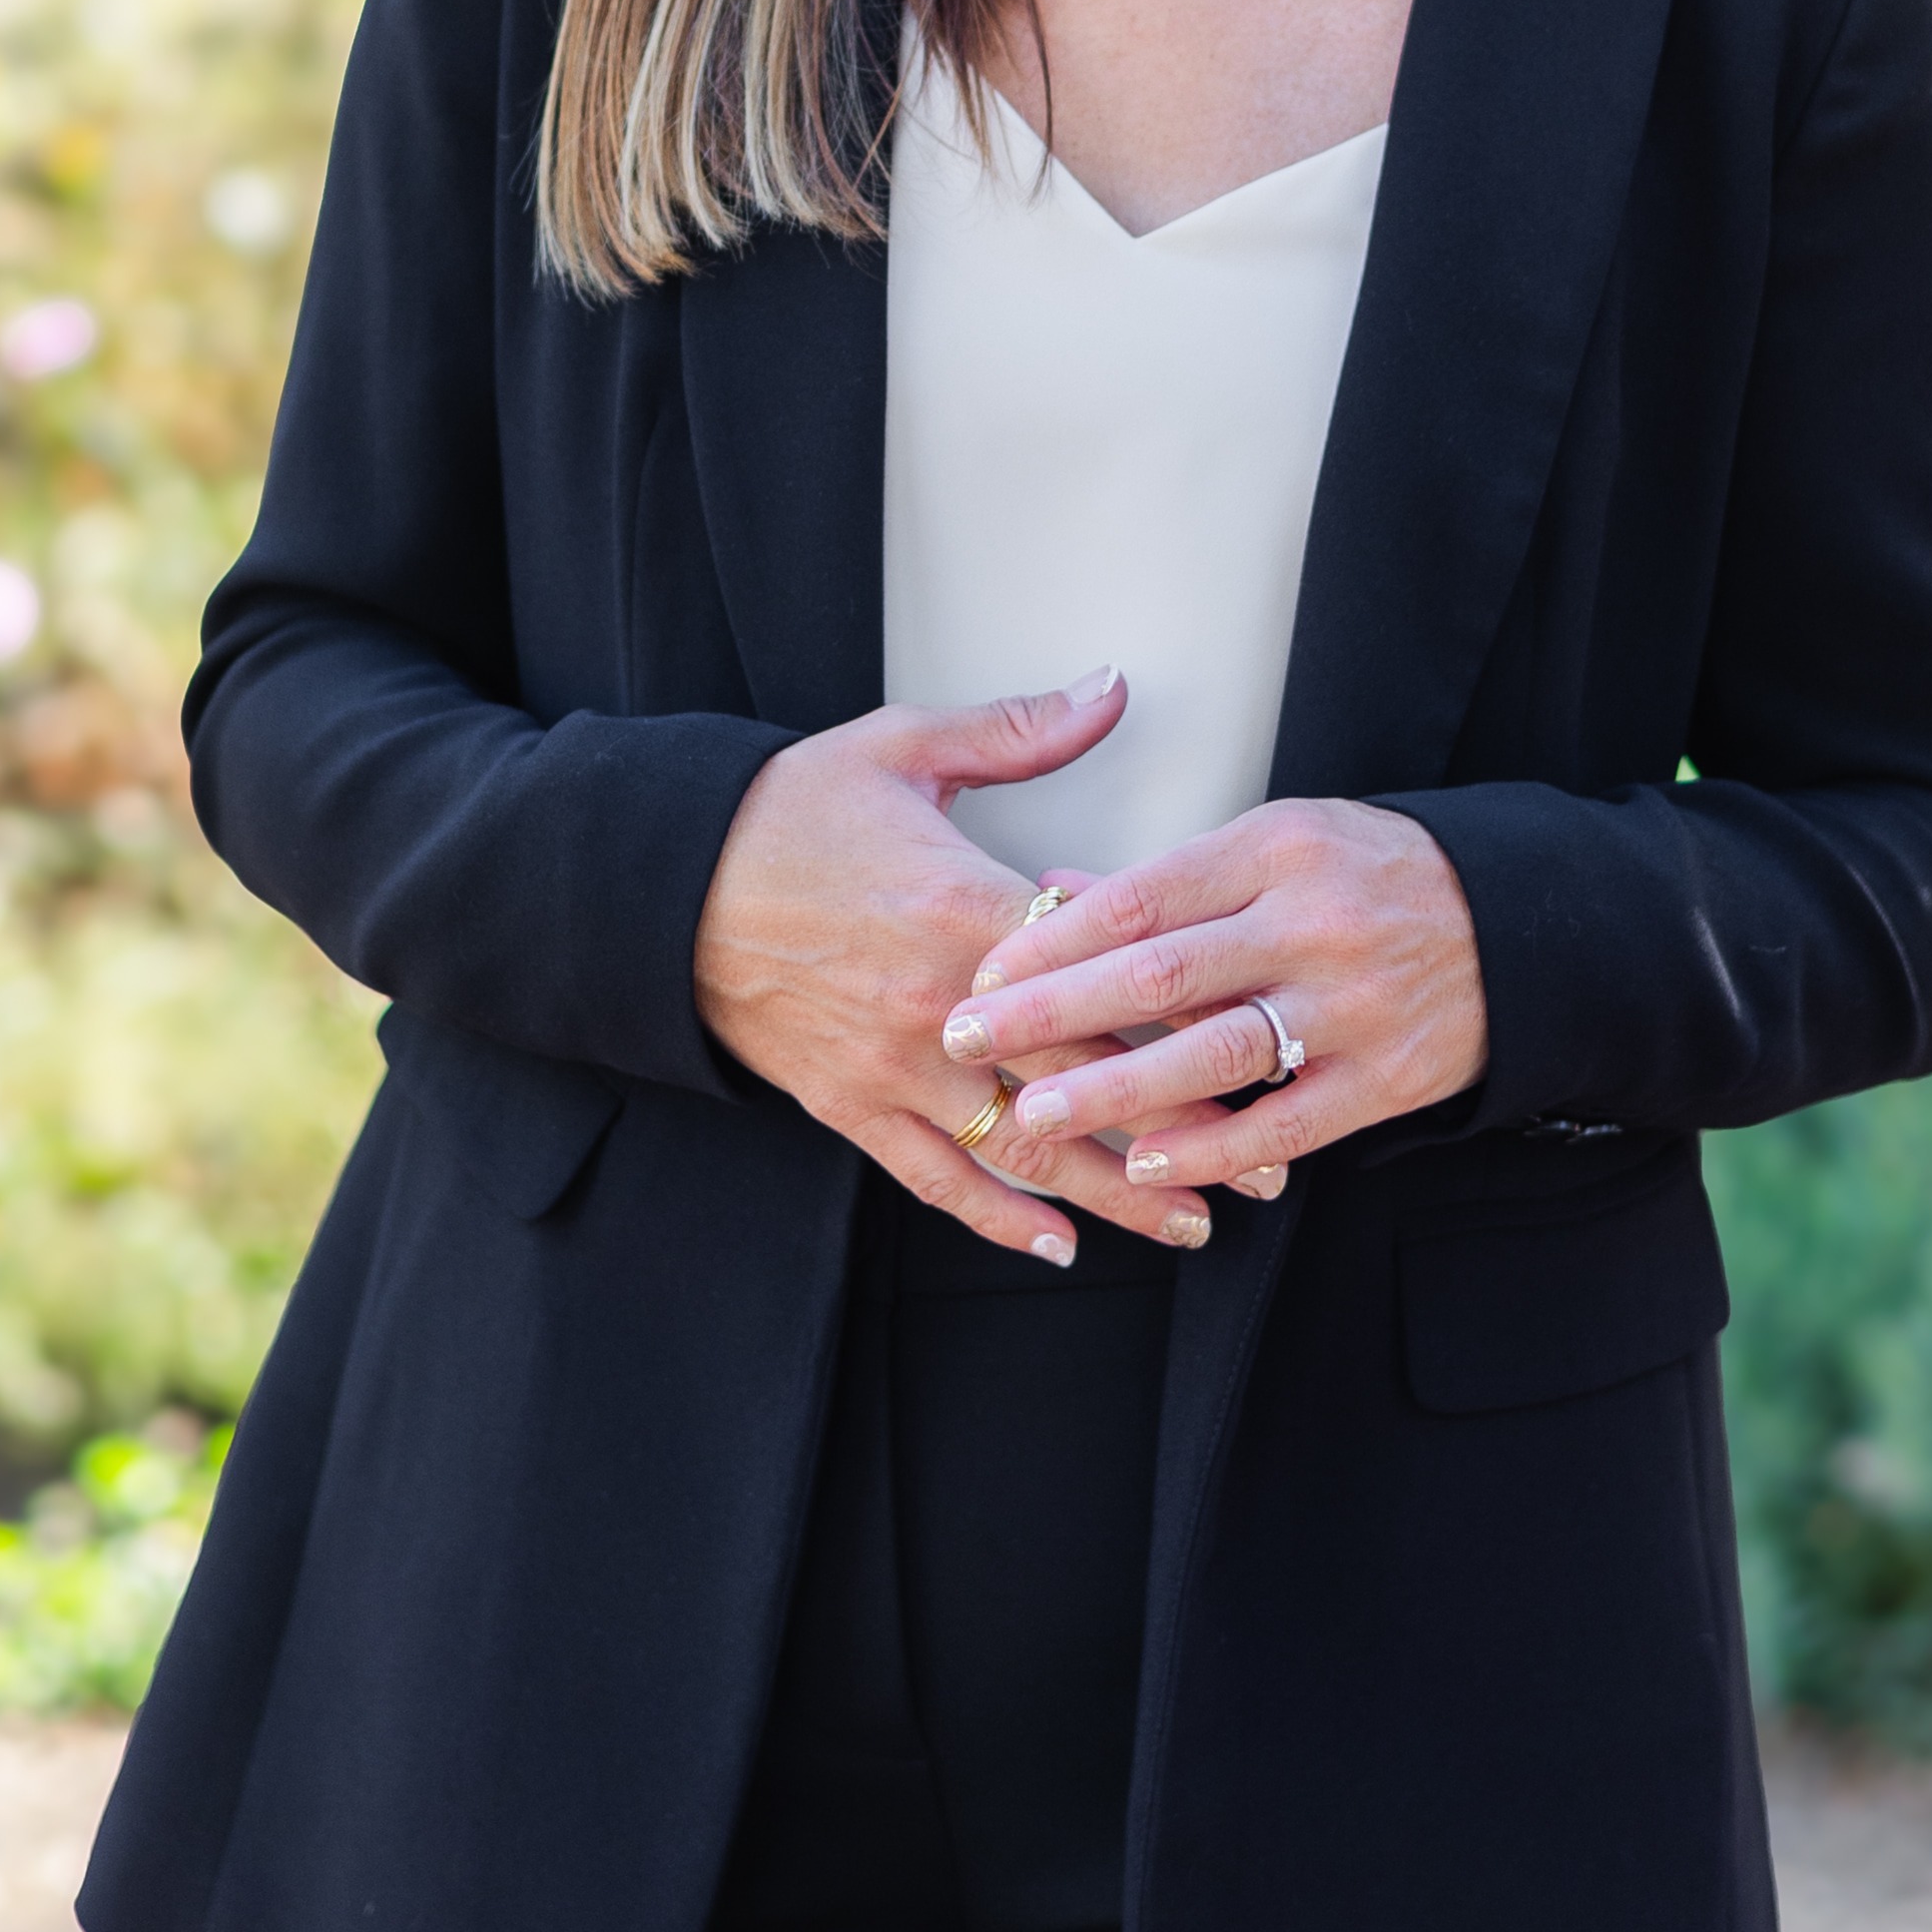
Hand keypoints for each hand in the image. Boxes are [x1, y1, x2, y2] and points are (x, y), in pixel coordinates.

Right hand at [691, 670, 1233, 1260]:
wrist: (666, 879)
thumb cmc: (788, 808)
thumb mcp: (904, 745)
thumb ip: (1020, 731)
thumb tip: (1110, 688)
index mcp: (966, 906)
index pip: (1105, 976)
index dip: (1190, 1015)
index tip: (1261, 1036)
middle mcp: (941, 1004)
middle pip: (1087, 1082)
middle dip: (1183, 1125)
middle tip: (1265, 1159)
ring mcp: (894, 1065)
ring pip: (1025, 1148)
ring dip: (1114, 1191)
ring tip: (1190, 1217)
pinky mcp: (849, 1104)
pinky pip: (934, 1177)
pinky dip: (998, 1217)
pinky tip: (1056, 1243)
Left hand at [934, 799, 1486, 1190]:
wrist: (1513, 920)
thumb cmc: (1366, 873)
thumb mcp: (1273, 842)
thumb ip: (1164, 877)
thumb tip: (1050, 887)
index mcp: (1275, 848)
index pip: (1142, 896)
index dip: (1055, 938)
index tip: (983, 969)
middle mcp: (1310, 922)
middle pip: (1162, 974)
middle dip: (1055, 1011)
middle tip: (968, 1038)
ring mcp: (1351, 1004)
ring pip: (1217, 1054)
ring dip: (1118, 1090)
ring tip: (1036, 1112)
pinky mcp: (1384, 1077)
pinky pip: (1288, 1123)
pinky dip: (1214, 1147)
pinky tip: (1149, 1165)